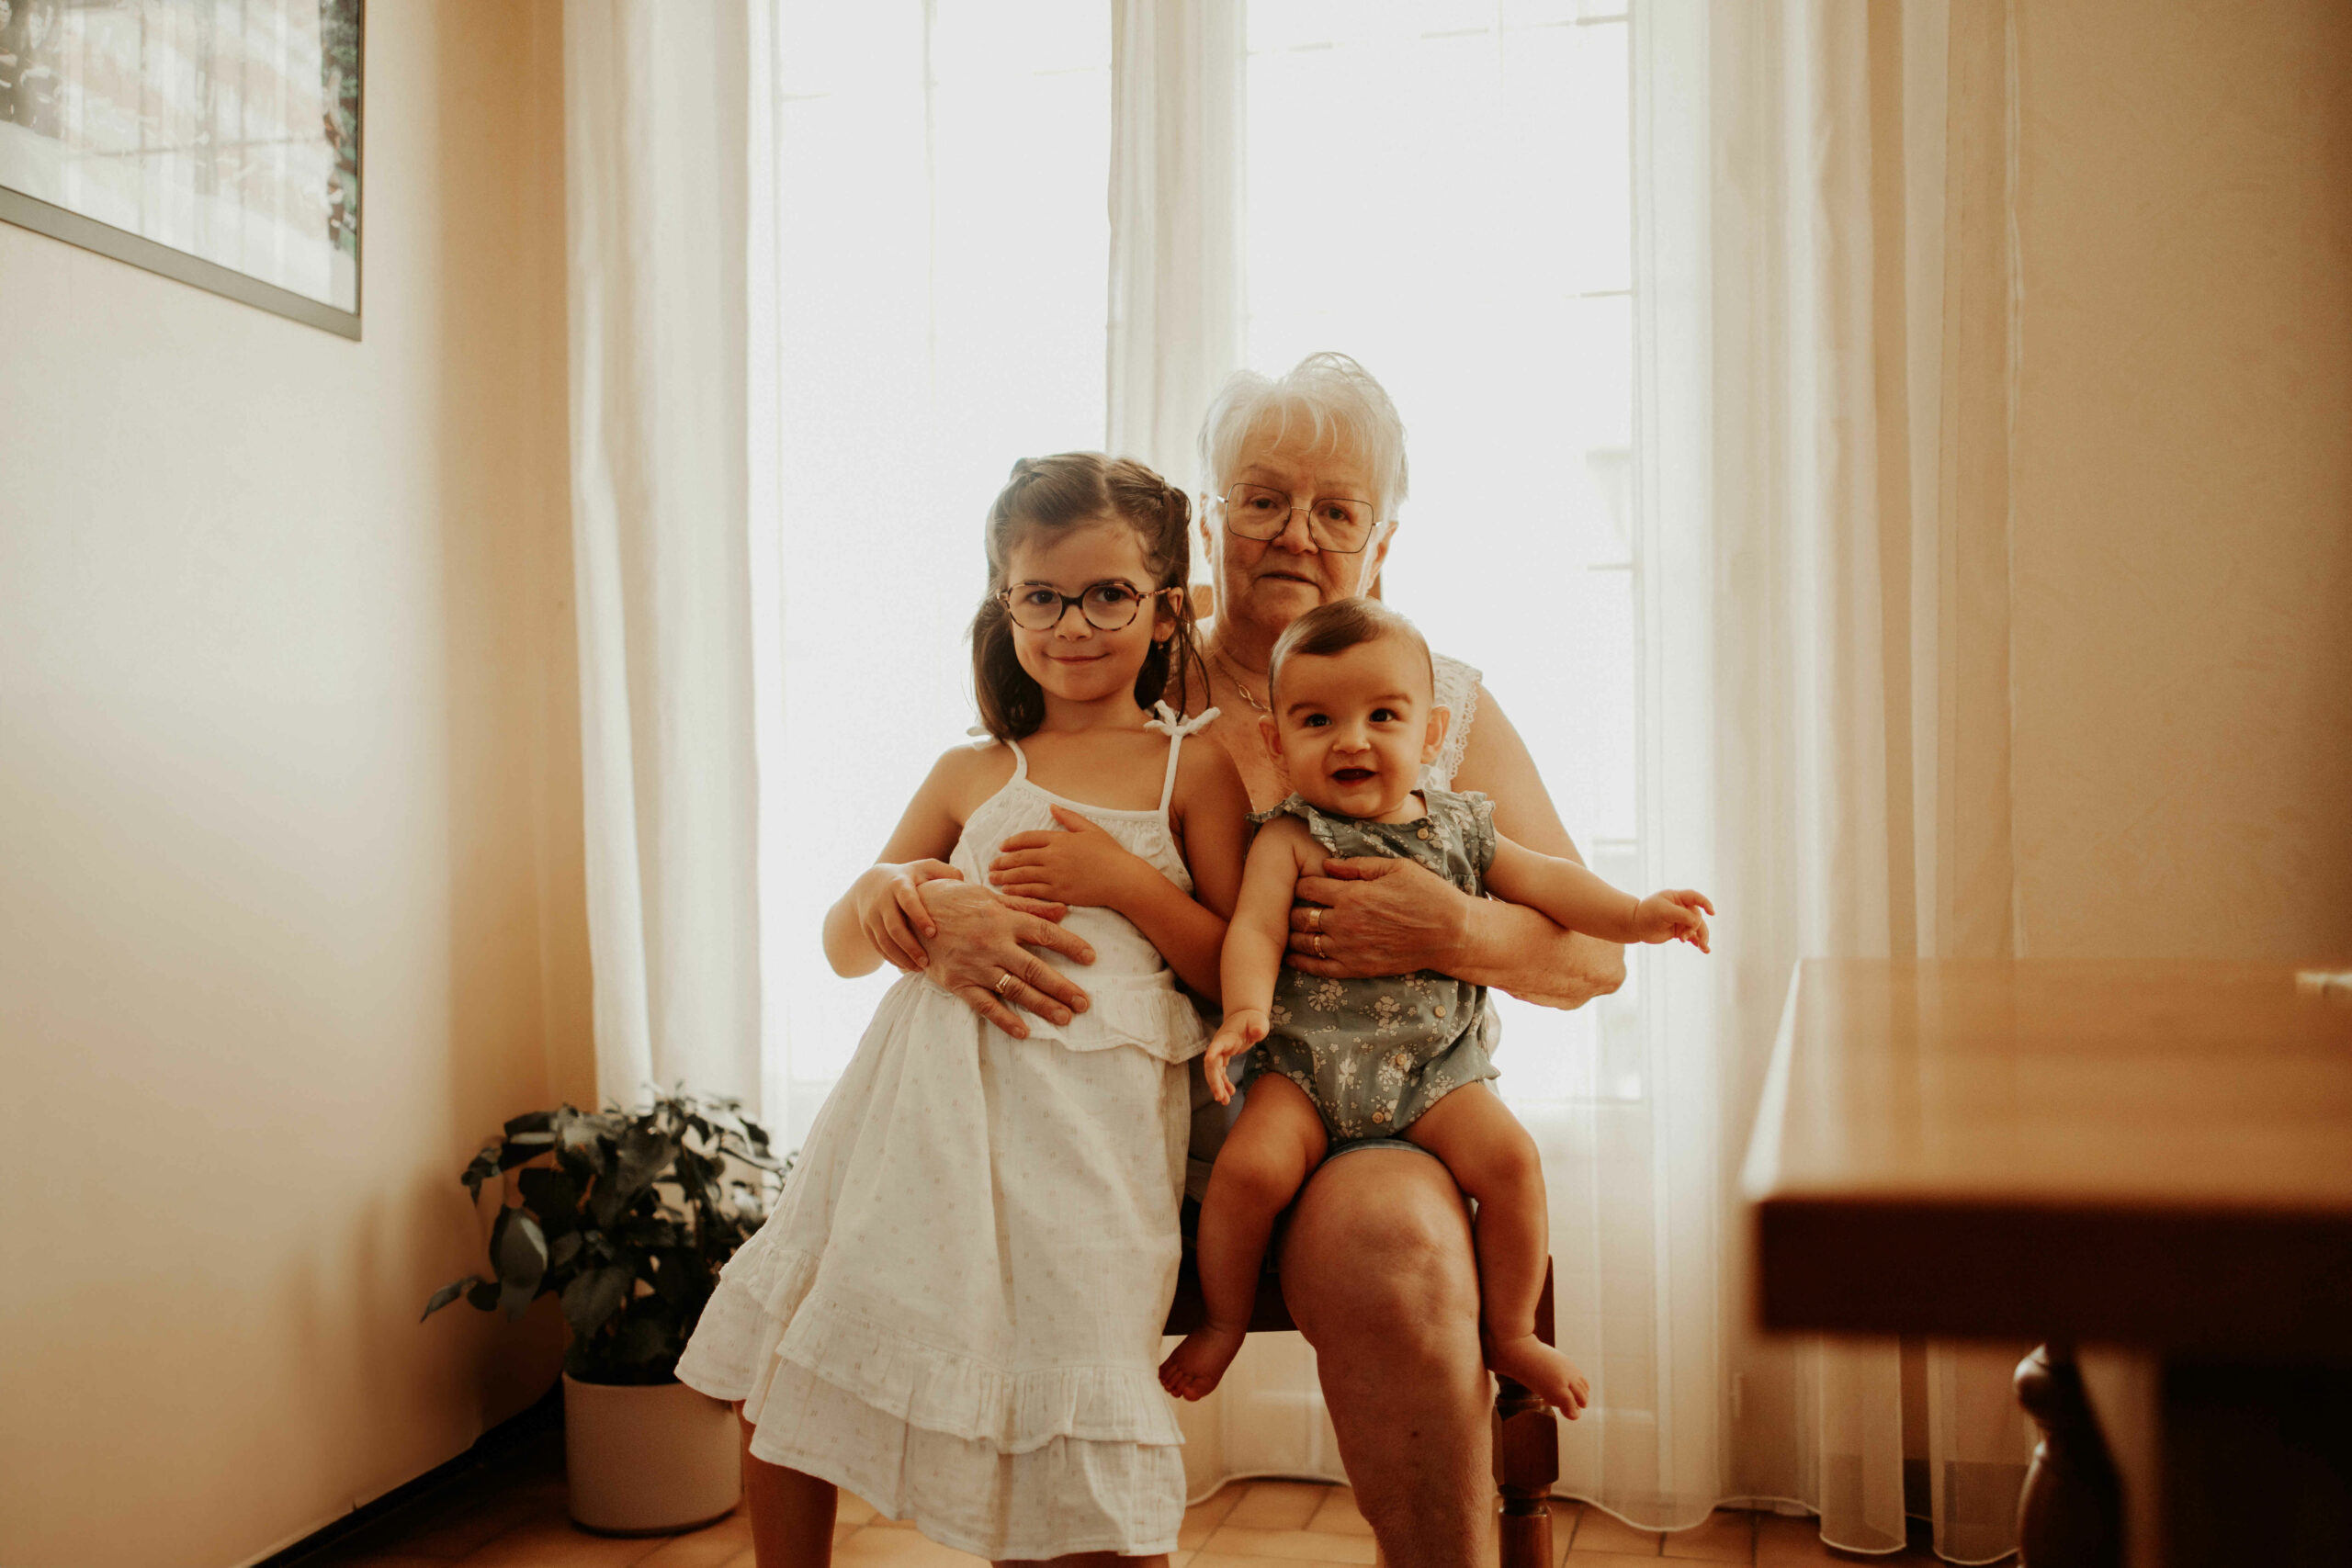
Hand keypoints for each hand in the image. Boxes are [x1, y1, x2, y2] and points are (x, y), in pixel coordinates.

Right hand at [853, 859, 964, 972]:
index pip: (908, 901)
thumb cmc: (910, 877)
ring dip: (902, 957)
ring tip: (920, 968)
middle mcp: (882, 900)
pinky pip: (878, 947)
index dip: (919, 916)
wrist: (872, 883)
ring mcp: (872, 915)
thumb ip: (946, 872)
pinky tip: (908, 966)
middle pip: (894, 927)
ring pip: (884, 941)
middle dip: (910, 946)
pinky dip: (892, 958)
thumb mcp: (926, 868)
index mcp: (899, 884)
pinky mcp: (867, 928)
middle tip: (927, 962)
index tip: (933, 933)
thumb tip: (964, 884)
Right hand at [914, 877, 1094, 1038]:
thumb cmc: (954, 901)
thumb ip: (1027, 906)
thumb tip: (1063, 910)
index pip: (1045, 934)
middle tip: (1084, 1003)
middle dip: (1063, 987)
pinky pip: (985, 1005)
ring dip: (1042, 1005)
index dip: (1071, 946)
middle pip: (1035, 968)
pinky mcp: (958, 983)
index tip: (1091, 958)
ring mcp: (975, 965)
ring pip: (1015, 990)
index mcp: (1003, 919)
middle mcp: (993, 944)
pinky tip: (1025, 1031)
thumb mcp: (990, 897)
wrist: (909, 913)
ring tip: (1064, 1018)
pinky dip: (1005, 1020)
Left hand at [987, 806, 1149, 910]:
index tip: (1002, 847)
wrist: (1121, 878)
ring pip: (1022, 874)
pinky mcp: (1058, 892)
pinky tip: (1007, 891)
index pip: (1028, 838)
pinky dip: (1017, 890)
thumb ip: (1069, 818)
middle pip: (1020, 857)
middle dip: (1002, 861)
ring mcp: (1055, 875)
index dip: (1012, 842)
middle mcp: (1053, 856)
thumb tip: (1051, 806)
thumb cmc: (1109, 853)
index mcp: (1059, 839)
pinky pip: (1032, 891)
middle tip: (991, 865)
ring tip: (992, 878)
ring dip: (1005, 876)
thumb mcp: (1090, 829)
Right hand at [1202, 1010, 1268, 1103]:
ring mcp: (1220, 1052)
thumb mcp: (1258, 1022)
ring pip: (1214, 1072)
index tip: (1208, 1059)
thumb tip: (1257, 1032)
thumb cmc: (1253, 1019)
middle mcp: (1219, 1045)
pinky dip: (1223, 1084)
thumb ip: (1258, 1027)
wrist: (1245, 1017)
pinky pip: (1220, 1073)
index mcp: (1227, 1036)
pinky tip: (1230, 1093)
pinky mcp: (1223, 1057)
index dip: (1213, 1051)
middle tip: (1220, 1097)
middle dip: (1214, 1081)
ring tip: (1224, 1101)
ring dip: (1217, 1086)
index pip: (1217, 1045)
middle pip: (1212, 1065)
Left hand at [1286, 857, 1471, 978]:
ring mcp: (1348, 949)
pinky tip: (1293, 956)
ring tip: (1291, 928)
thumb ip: (1357, 866)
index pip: (1308, 887)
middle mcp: (1344, 923)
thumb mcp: (1395, 868)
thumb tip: (1326, 864)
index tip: (1303, 882)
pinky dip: (1301, 962)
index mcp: (1352, 895)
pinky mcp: (1356, 969)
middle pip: (1301, 915)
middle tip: (1293, 905)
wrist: (1449, 934)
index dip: (1301, 882)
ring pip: (1304, 942)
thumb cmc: (1426, 895)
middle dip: (1293, 908)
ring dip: (1293, 934)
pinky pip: (1318, 968)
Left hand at [1633, 890, 1714, 951]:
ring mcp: (1681, 920)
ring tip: (1703, 947)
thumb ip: (1682, 915)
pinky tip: (1704, 950)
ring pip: (1698, 928)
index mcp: (1677, 897)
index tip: (1712, 913)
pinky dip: (1698, 942)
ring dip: (1701, 937)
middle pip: (1697, 916)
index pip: (1695, 897)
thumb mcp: (1665, 911)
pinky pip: (1693, 936)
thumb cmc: (1648, 914)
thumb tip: (1698, 922)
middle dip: (1694, 928)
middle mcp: (1682, 908)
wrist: (1635, 926)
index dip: (1705, 903)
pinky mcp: (1679, 931)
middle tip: (1684, 938)